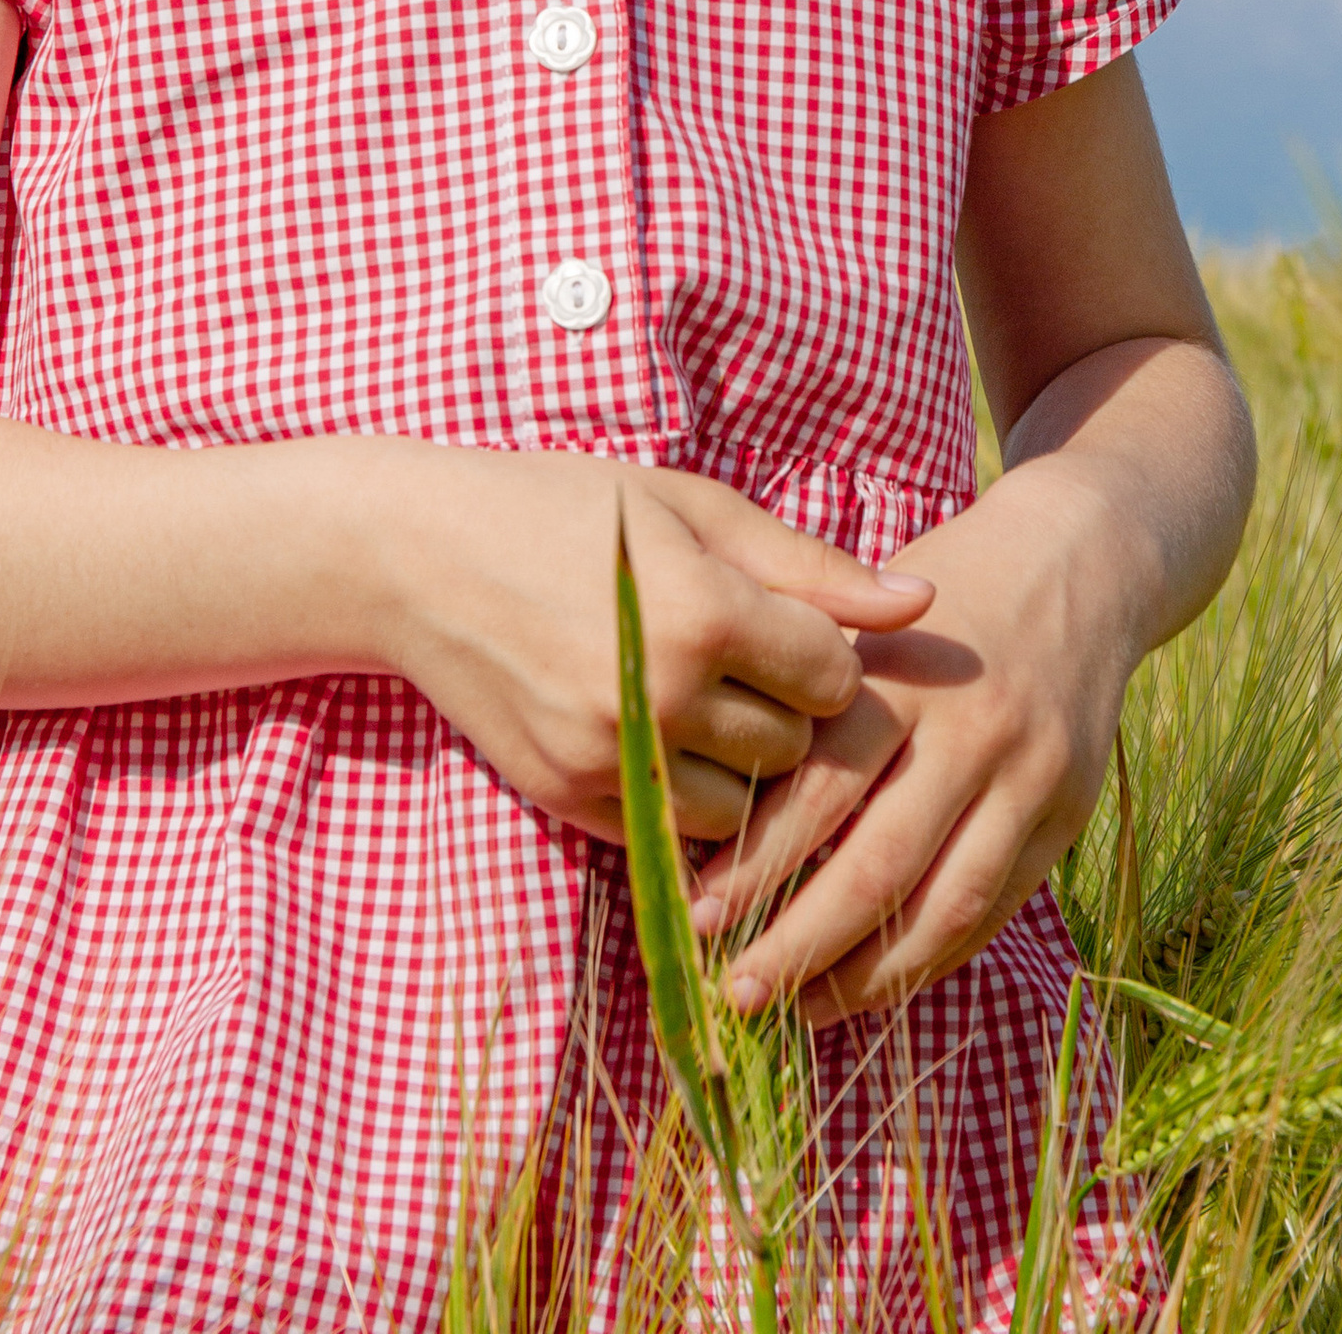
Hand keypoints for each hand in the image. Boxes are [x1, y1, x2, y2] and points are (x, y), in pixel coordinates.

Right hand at [362, 449, 931, 846]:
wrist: (418, 556)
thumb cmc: (565, 508)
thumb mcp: (689, 508)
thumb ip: (811, 565)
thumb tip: (923, 603)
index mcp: (703, 612)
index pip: (834, 679)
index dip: (825, 653)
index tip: (790, 625)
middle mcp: (660, 697)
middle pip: (794, 751)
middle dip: (786, 714)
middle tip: (743, 662)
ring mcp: (609, 759)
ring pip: (739, 813)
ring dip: (736, 769)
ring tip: (700, 703)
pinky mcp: (568, 801)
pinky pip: (667, 834)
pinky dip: (676, 797)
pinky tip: (653, 735)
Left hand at [690, 464, 1136, 1019]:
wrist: (1081, 559)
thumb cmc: (940, 586)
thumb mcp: (864, 608)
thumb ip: (805, 691)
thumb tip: (709, 792)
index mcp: (903, 676)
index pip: (820, 790)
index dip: (755, 863)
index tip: (695, 914)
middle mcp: (971, 732)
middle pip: (878, 866)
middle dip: (797, 941)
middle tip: (730, 990)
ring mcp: (1029, 780)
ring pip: (942, 908)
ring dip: (864, 975)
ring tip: (794, 1012)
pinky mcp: (1067, 816)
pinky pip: (993, 911)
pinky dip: (931, 960)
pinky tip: (872, 988)